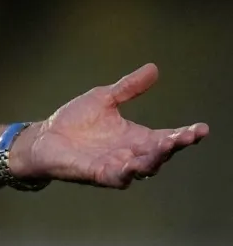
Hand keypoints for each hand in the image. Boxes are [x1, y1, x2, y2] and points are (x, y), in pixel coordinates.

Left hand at [11, 64, 208, 187]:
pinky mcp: (99, 174)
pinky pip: (118, 177)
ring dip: (156, 158)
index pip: (168, 138)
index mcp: (137, 137)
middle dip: (176, 146)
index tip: (202, 128)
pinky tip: (134, 165)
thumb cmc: (74, 121)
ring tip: (167, 145)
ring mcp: (117, 166)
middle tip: (188, 136)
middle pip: (162, 154)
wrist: (44, 137)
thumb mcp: (105, 99)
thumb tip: (154, 68)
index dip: (186, 135)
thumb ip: (129, 88)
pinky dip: (128, 172)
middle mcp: (132, 154)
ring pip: (145, 167)